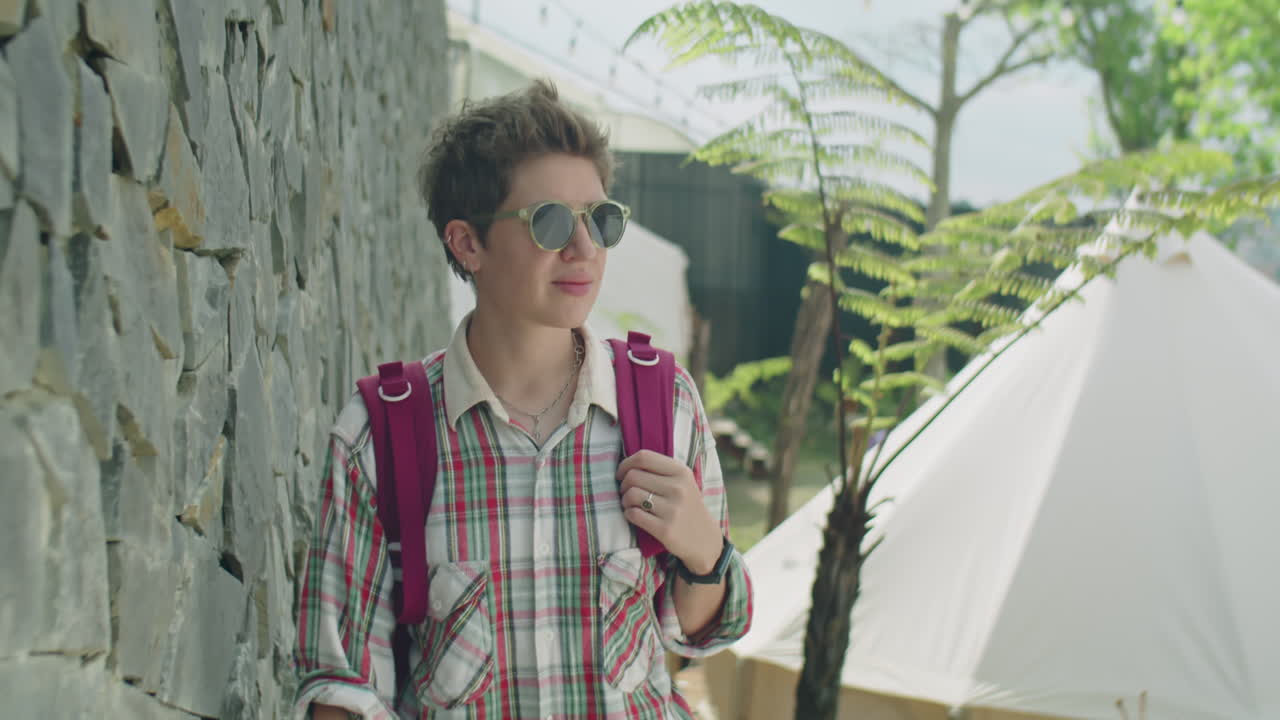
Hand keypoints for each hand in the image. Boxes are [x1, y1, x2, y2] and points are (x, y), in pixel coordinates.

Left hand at [616, 450, 722, 573]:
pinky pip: (633, 514)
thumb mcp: (683, 482)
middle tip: (626, 493)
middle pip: (633, 476)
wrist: (704, 539)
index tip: (622, 474)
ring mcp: (673, 509)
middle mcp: (678, 488)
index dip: (626, 464)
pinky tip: (634, 515)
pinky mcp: (665, 529)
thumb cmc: (686, 506)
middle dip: (623, 484)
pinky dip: (628, 514)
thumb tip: (626, 465)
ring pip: (631, 494)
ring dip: (624, 500)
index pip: (644, 457)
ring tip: (631, 504)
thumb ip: (660, 470)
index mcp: (681, 472)